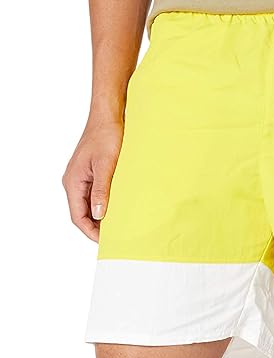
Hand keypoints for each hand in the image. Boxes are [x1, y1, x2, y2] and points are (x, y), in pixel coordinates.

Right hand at [62, 120, 123, 240]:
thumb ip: (101, 191)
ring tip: (118, 227)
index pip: (78, 216)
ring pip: (88, 206)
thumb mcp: (106, 165)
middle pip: (82, 214)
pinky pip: (93, 196)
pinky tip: (117, 210)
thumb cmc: (106, 135)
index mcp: (73, 181)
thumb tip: (99, 215)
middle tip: (115, 238)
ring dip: (100, 218)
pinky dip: (104, 206)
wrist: (108, 115)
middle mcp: (73, 182)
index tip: (106, 242)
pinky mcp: (90, 174)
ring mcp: (81, 178)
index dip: (91, 232)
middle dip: (96, 228)